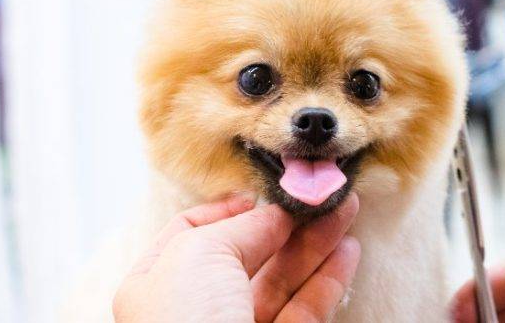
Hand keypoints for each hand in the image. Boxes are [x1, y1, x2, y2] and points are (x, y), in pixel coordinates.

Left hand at [113, 193, 359, 322]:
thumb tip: (275, 213)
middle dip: (286, 223)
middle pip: (248, 253)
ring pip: (282, 279)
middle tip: (321, 198)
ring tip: (346, 211)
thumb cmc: (187, 320)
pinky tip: (348, 251)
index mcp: (157, 283)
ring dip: (316, 244)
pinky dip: (328, 279)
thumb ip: (243, 226)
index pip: (191, 233)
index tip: (263, 194)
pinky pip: (306, 309)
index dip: (228, 210)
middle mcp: (195, 307)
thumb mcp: (201, 252)